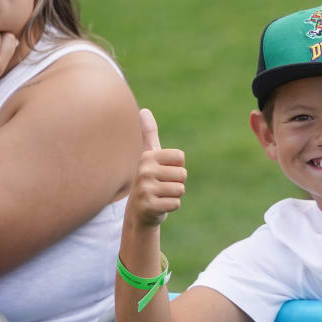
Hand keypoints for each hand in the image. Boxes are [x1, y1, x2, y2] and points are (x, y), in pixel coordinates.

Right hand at [130, 108, 186, 226]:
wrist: (138, 210)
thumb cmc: (149, 179)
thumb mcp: (149, 156)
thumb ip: (148, 134)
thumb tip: (144, 110)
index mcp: (147, 157)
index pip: (180, 158)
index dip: (177, 167)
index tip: (163, 172)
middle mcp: (144, 170)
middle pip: (182, 175)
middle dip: (177, 183)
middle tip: (162, 186)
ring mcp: (145, 189)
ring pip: (180, 190)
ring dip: (174, 195)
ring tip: (160, 195)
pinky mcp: (149, 206)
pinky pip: (176, 203)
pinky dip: (171, 206)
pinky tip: (159, 205)